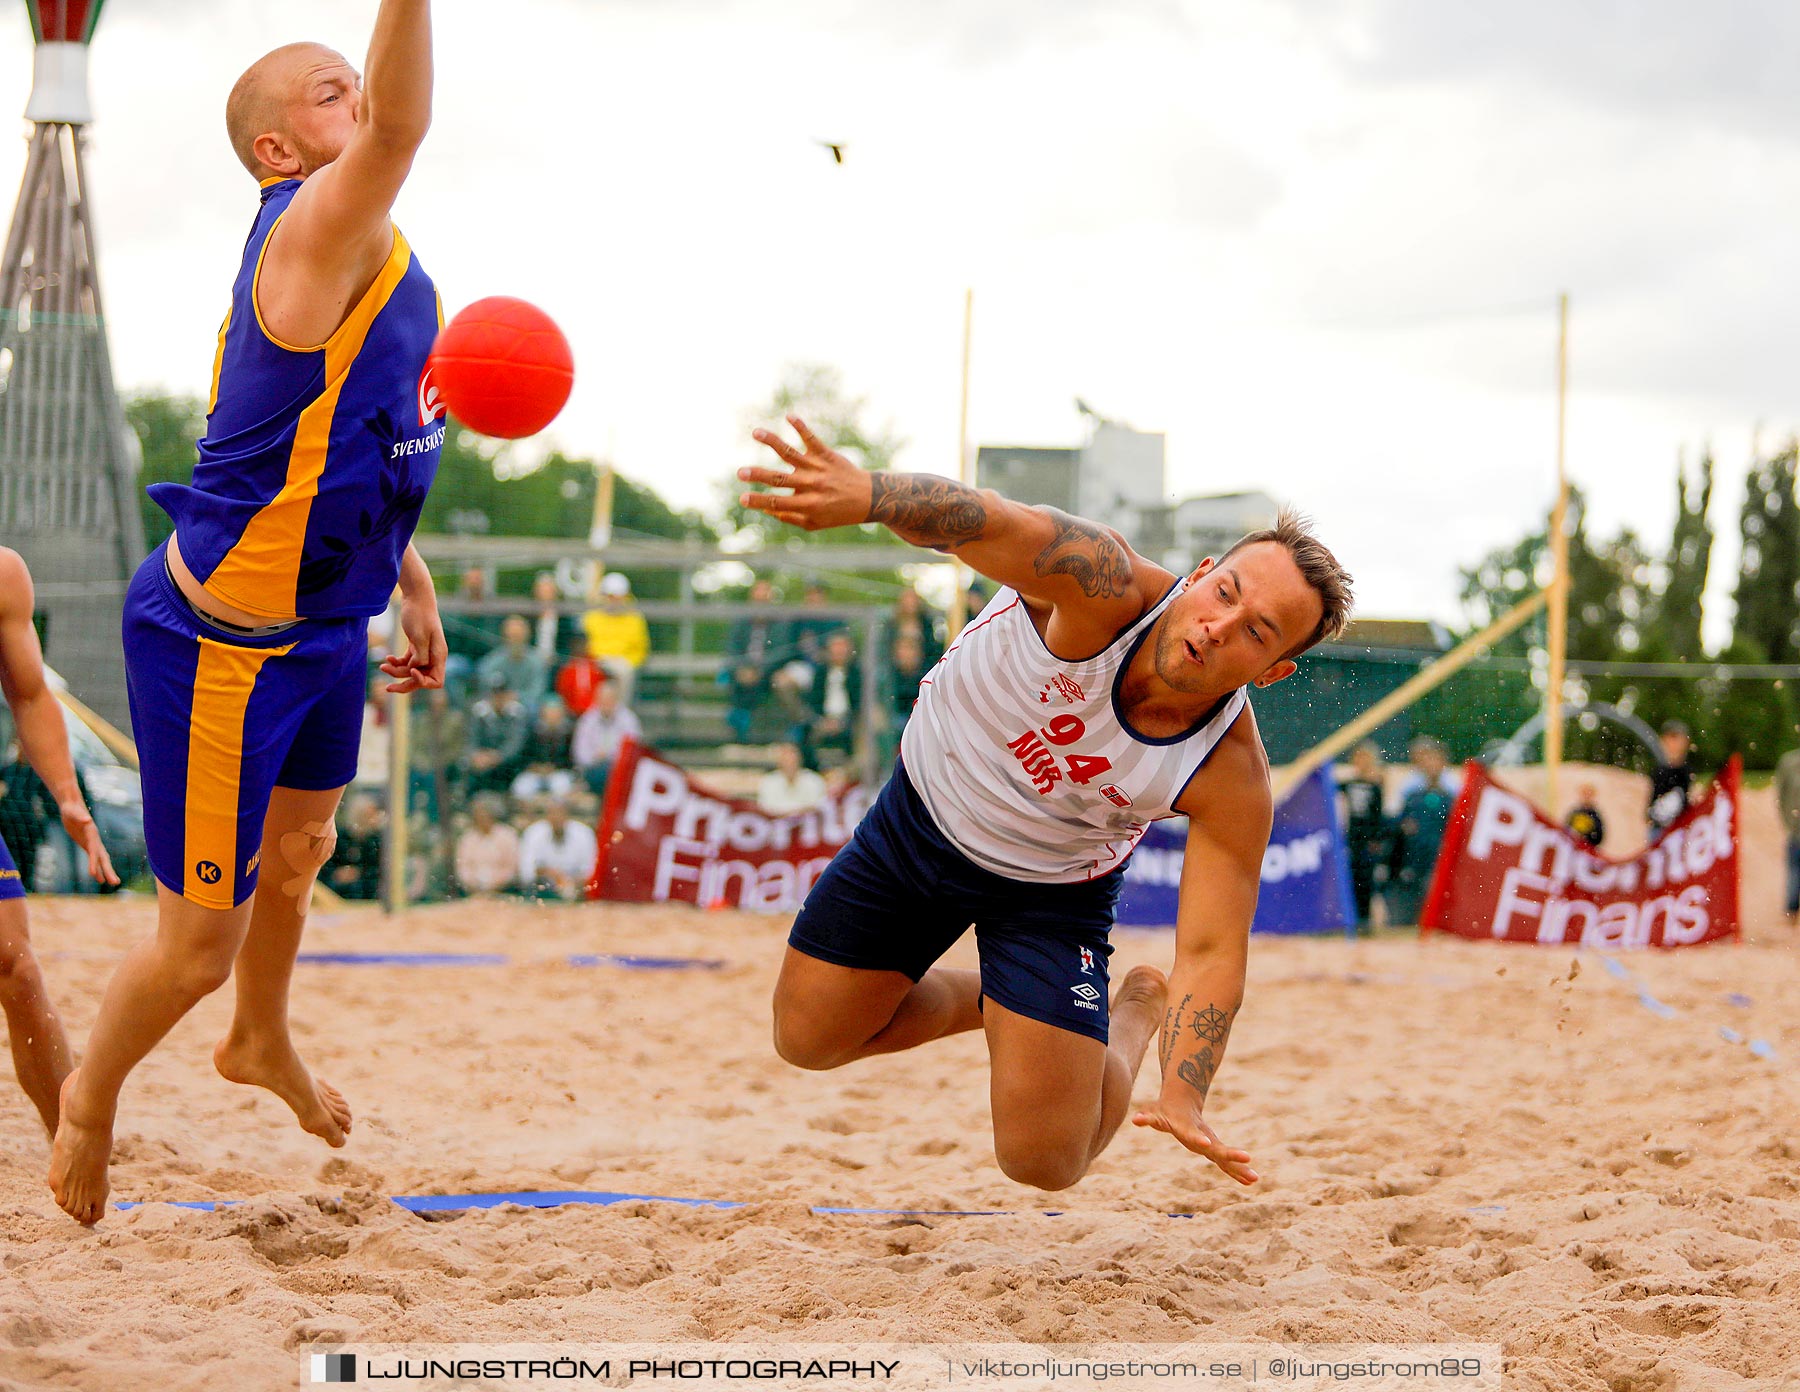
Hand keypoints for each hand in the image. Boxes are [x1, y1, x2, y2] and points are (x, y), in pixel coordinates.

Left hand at [60, 800, 118, 886]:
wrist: (72, 805)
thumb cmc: (71, 808)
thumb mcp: (72, 812)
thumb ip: (80, 816)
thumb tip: (87, 819)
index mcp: (92, 834)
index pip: (94, 851)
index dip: (93, 862)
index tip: (92, 874)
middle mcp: (95, 840)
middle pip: (103, 858)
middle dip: (108, 870)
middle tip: (115, 883)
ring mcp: (92, 843)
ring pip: (100, 860)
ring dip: (105, 871)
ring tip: (111, 883)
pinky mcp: (86, 844)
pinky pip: (93, 858)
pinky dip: (95, 867)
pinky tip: (96, 876)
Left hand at [381, 594, 447, 693]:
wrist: (416, 597)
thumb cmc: (419, 614)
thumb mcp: (419, 635)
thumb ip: (420, 655)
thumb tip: (415, 669)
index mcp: (438, 655)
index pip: (436, 681)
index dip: (423, 682)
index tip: (411, 671)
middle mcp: (433, 656)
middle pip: (421, 680)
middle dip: (405, 684)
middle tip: (387, 688)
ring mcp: (425, 652)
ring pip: (411, 671)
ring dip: (396, 672)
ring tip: (383, 665)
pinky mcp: (416, 647)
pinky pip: (406, 662)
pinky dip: (396, 663)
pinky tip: (387, 657)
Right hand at [739, 416, 874, 530]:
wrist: (867, 498)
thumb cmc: (837, 513)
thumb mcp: (814, 523)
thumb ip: (789, 517)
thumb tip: (766, 508)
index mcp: (808, 505)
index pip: (777, 502)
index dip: (758, 501)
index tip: (742, 498)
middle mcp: (812, 486)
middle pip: (780, 479)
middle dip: (758, 475)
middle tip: (740, 472)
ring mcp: (818, 468)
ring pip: (791, 453)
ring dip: (772, 441)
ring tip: (756, 433)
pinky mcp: (827, 455)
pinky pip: (812, 439)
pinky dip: (801, 427)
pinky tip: (789, 416)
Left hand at [1132, 1101, 1257, 1184]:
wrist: (1182, 1100)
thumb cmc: (1164, 1110)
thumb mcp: (1154, 1114)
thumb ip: (1147, 1118)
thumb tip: (1136, 1119)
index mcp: (1188, 1129)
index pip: (1193, 1135)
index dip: (1198, 1139)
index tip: (1207, 1144)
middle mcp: (1203, 1137)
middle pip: (1218, 1148)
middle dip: (1232, 1155)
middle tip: (1248, 1159)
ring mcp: (1210, 1143)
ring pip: (1226, 1158)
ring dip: (1239, 1168)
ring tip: (1255, 1179)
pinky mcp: (1213, 1149)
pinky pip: (1226, 1163)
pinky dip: (1237, 1172)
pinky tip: (1249, 1183)